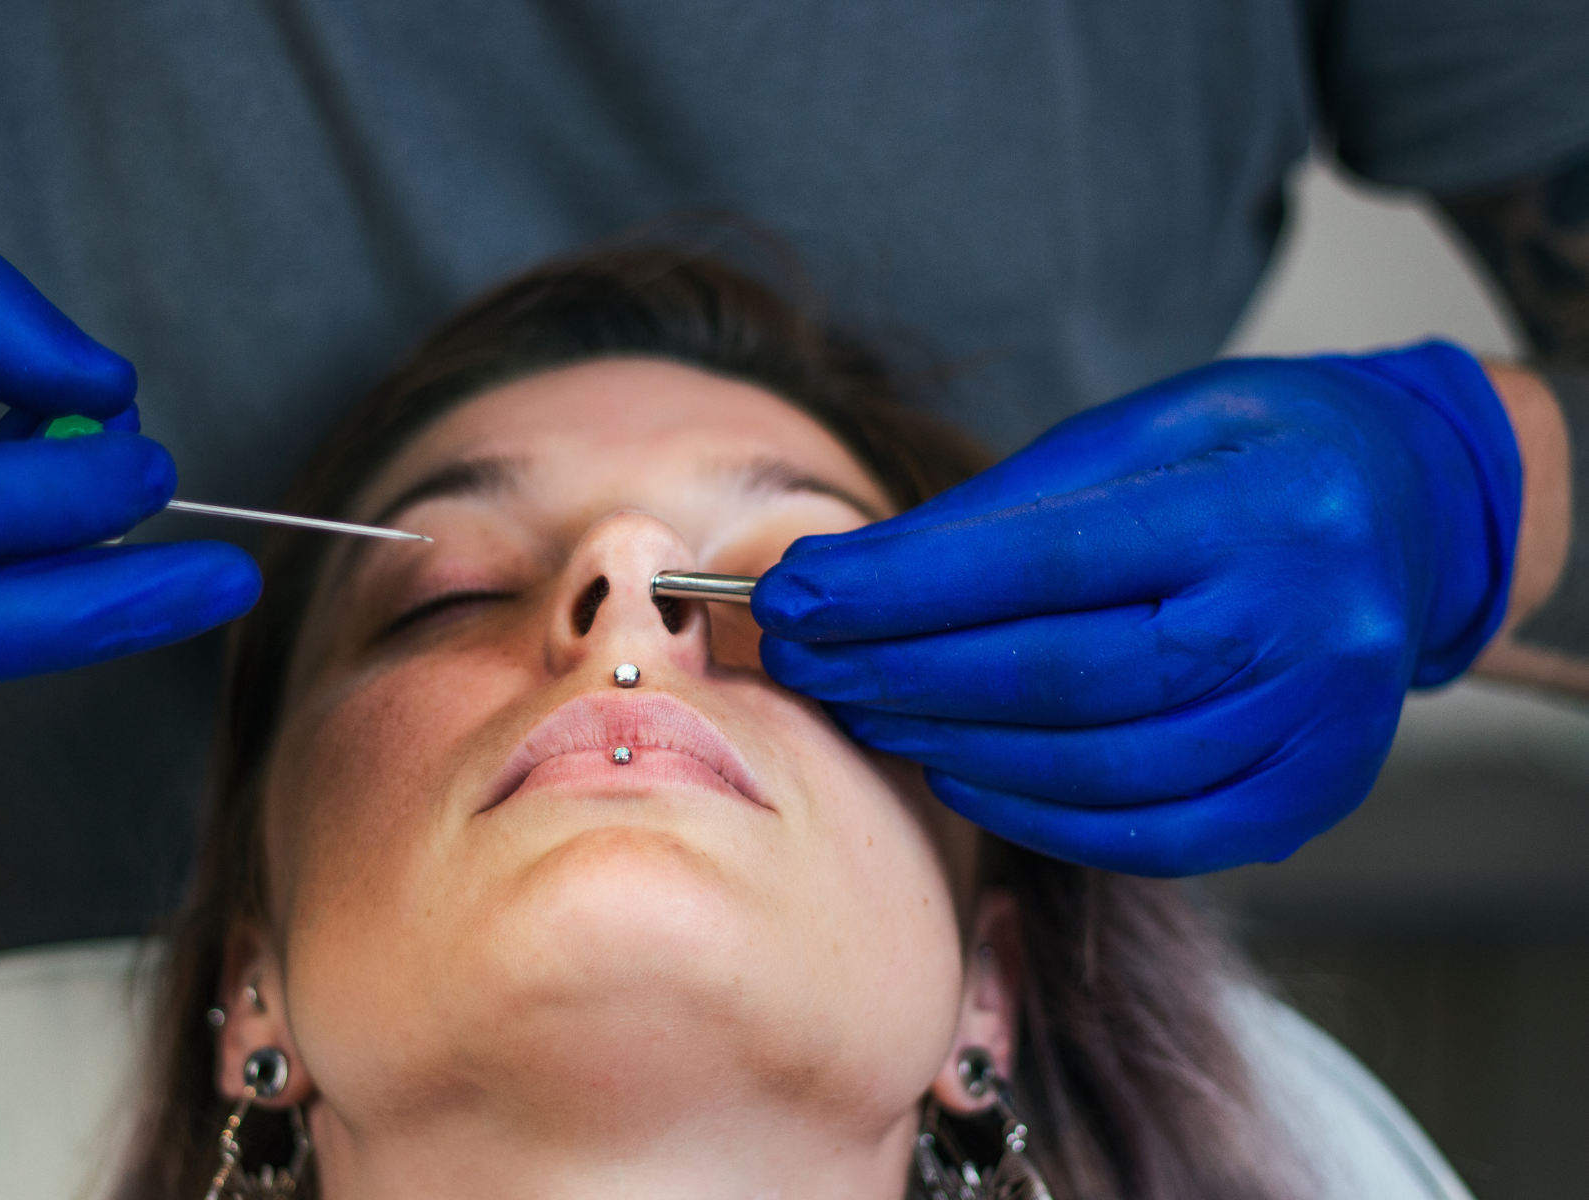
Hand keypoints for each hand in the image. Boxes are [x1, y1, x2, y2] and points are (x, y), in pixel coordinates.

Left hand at [754, 344, 1521, 874]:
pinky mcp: (1305, 799)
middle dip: (899, 671)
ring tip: (860, 709)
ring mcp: (1315, 728)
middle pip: (1058, 676)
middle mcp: (1302, 626)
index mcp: (1256, 504)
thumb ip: (1000, 513)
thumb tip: (844, 581)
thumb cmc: (1246, 457)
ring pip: (1091, 766)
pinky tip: (954, 771)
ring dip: (947, 744)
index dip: (898, 590)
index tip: (791, 595)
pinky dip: (1032, 812)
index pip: (1042, 562)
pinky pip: (1144, 835)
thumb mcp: (1135, 434)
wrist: (1409, 511)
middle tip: (799, 659)